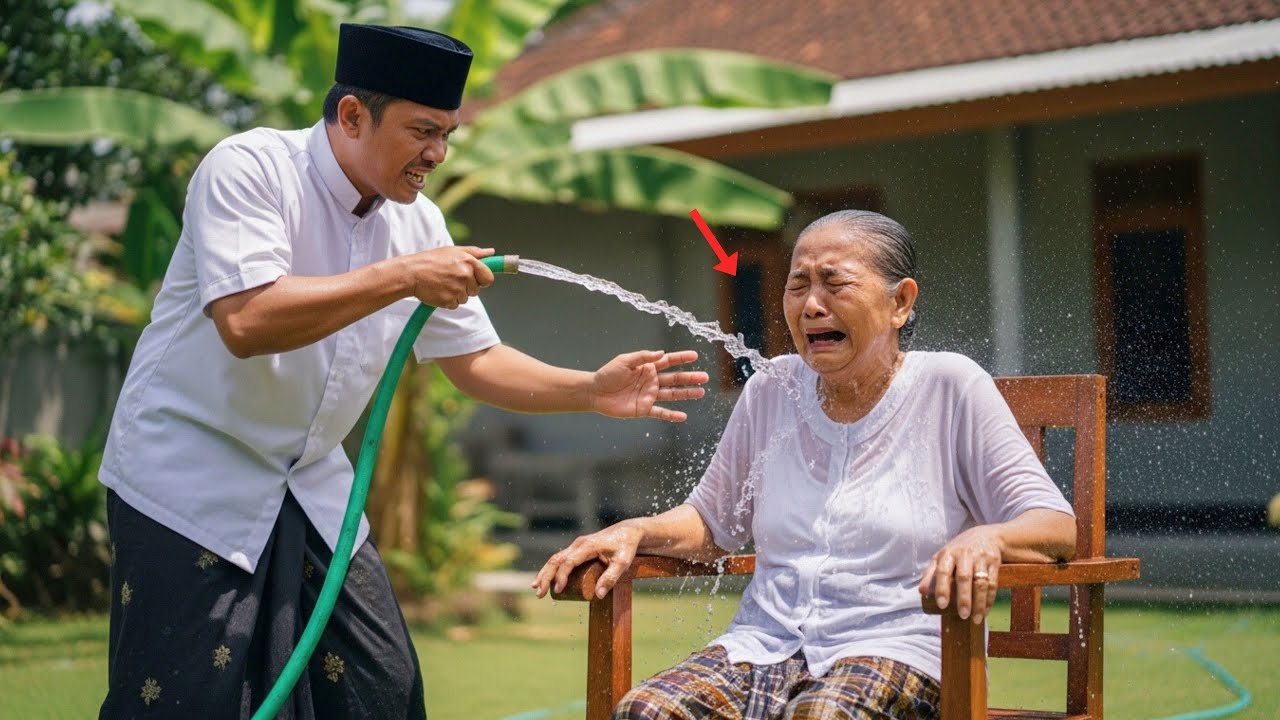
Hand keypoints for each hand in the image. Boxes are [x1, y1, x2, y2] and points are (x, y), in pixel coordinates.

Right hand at [402, 246, 494, 309]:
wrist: (411, 273)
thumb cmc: (432, 260)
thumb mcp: (453, 251)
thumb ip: (475, 252)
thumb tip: (491, 252)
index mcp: (469, 261)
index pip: (488, 278)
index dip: (482, 280)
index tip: (475, 280)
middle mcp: (465, 275)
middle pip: (476, 290)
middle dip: (466, 287)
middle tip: (451, 279)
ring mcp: (457, 289)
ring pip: (465, 298)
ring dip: (456, 294)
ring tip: (443, 284)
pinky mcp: (449, 300)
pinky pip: (455, 305)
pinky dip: (448, 301)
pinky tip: (439, 291)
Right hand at [532, 522, 644, 598]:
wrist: (628, 532)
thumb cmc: (626, 547)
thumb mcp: (623, 563)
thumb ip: (611, 578)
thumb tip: (598, 595)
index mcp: (587, 546)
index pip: (569, 562)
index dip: (561, 576)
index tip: (558, 590)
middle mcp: (578, 544)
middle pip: (556, 560)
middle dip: (546, 577)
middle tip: (539, 593)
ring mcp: (576, 546)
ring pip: (555, 558)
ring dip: (544, 573)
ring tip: (536, 588)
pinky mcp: (577, 549)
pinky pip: (560, 558)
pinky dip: (550, 569)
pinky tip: (544, 579)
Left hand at [590, 350, 707, 421]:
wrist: (595, 392)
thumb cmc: (608, 374)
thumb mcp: (625, 361)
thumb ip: (643, 357)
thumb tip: (661, 353)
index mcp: (648, 368)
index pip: (668, 361)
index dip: (681, 358)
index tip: (695, 356)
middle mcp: (651, 381)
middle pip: (675, 379)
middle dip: (690, 378)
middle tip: (705, 377)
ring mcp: (649, 396)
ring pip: (672, 395)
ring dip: (686, 394)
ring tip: (701, 392)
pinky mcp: (644, 409)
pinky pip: (660, 413)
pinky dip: (671, 415)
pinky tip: (683, 416)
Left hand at [918, 525, 1003, 624]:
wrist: (986, 536)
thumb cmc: (959, 551)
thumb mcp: (942, 557)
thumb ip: (931, 573)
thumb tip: (921, 591)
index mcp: (948, 554)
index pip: (943, 571)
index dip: (942, 588)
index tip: (942, 605)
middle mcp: (964, 555)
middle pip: (964, 578)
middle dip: (963, 598)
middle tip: (963, 615)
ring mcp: (981, 559)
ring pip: (980, 582)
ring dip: (979, 602)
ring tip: (975, 619)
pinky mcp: (994, 563)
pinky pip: (992, 583)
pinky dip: (989, 599)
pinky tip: (985, 611)